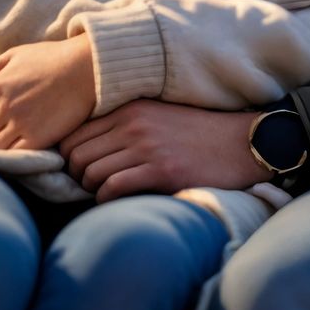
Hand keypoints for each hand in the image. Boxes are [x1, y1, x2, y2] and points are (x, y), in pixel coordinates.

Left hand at [0, 35, 95, 150]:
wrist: (86, 68)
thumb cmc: (50, 58)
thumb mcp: (15, 55)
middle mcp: (5, 107)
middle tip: (1, 129)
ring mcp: (21, 124)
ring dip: (0, 144)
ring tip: (14, 136)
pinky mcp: (38, 138)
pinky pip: (15, 154)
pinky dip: (15, 152)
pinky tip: (25, 143)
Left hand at [58, 101, 264, 201]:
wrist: (240, 143)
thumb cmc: (197, 135)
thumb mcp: (157, 117)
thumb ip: (123, 126)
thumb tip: (83, 151)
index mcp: (130, 108)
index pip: (74, 133)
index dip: (69, 157)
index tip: (79, 170)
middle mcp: (134, 123)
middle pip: (76, 155)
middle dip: (77, 176)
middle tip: (91, 187)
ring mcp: (147, 146)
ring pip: (90, 173)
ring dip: (92, 190)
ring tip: (106, 194)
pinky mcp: (161, 170)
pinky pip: (112, 189)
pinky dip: (106, 200)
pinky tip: (118, 201)